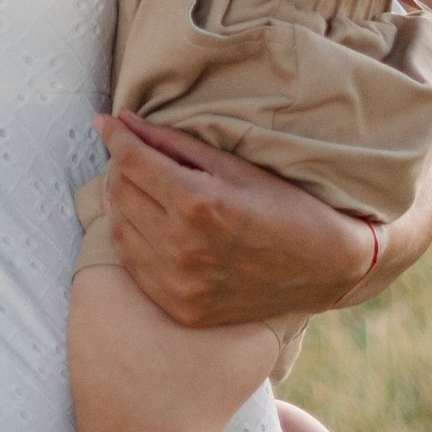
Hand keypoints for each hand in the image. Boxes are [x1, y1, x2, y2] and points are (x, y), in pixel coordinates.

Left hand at [95, 113, 395, 327]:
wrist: (325, 268)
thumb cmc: (284, 206)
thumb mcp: (233, 166)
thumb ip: (173, 143)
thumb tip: (123, 121)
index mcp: (197, 204)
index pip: (131, 161)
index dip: (114, 136)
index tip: (106, 122)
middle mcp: (182, 248)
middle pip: (120, 193)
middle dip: (120, 165)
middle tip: (130, 152)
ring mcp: (180, 285)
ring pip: (120, 230)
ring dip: (120, 202)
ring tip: (138, 185)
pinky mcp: (182, 310)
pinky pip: (134, 268)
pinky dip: (131, 239)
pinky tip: (146, 223)